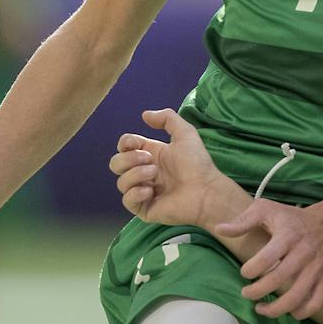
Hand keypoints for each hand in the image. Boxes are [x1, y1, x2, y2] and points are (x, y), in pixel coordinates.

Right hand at [110, 108, 244, 227]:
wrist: (205, 191)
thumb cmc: (197, 163)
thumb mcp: (185, 133)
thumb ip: (167, 118)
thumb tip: (144, 115)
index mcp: (150, 155)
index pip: (124, 147)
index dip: (125, 143)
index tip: (136, 143)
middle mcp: (144, 173)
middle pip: (116, 164)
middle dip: (128, 159)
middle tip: (150, 160)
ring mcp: (143, 191)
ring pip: (121, 182)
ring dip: (135, 175)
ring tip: (155, 174)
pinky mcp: (144, 208)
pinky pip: (127, 201)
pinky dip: (135, 193)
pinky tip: (151, 191)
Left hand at [216, 200, 322, 319]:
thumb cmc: (291, 218)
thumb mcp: (267, 209)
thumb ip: (243, 220)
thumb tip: (219, 229)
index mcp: (288, 235)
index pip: (266, 258)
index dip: (250, 270)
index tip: (244, 272)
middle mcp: (304, 252)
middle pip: (278, 279)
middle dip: (257, 291)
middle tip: (246, 293)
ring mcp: (316, 268)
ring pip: (296, 297)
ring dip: (275, 309)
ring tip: (260, 308)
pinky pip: (314, 303)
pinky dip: (299, 313)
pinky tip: (286, 311)